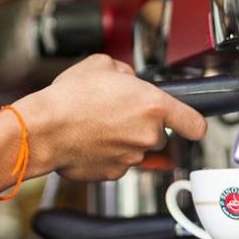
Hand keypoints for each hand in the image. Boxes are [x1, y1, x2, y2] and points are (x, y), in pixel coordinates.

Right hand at [13, 54, 206, 182]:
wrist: (44, 129)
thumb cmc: (69, 98)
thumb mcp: (102, 65)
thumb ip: (126, 73)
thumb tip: (130, 80)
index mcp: (153, 105)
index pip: (194, 123)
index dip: (193, 123)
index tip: (190, 123)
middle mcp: (147, 135)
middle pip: (159, 134)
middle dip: (142, 125)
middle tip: (116, 112)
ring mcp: (132, 158)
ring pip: (137, 149)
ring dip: (123, 139)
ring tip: (96, 124)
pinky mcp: (114, 173)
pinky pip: (118, 162)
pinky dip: (107, 154)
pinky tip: (89, 140)